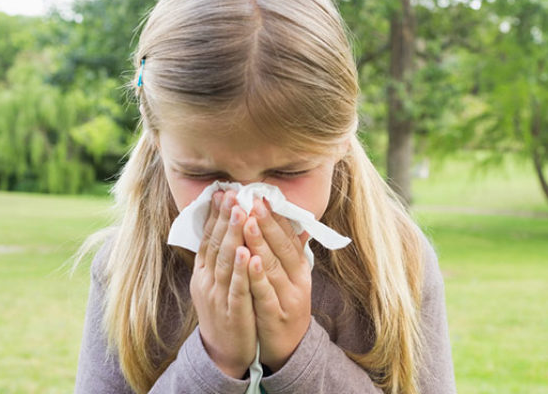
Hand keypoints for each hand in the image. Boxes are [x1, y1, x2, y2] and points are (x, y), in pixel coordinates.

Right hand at [189, 190, 256, 378]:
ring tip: (240, 213)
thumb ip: (226, 254)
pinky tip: (246, 253)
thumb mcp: (220, 280)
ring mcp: (218, 296)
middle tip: (231, 193)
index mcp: (203, 272)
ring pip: (225, 262)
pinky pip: (237, 288)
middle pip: (215, 244)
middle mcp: (206, 281)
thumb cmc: (226, 309)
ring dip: (232, 236)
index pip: (208, 238)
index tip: (222, 192)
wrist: (224, 352)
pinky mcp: (232, 312)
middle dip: (224, 217)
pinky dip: (241, 270)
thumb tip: (237, 224)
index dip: (215, 215)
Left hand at [244, 198, 311, 371]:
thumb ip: (292, 254)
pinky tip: (250, 259)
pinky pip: (265, 293)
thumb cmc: (285, 308)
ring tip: (247, 220)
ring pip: (273, 266)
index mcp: (299, 270)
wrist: (289, 350)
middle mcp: (297, 281)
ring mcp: (287, 298)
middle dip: (266, 222)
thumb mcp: (293, 280)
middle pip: (282, 247)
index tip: (261, 196)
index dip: (276, 217)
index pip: (289, 238)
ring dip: (260, 242)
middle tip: (252, 200)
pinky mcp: (275, 316)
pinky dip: (258, 275)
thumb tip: (299, 226)